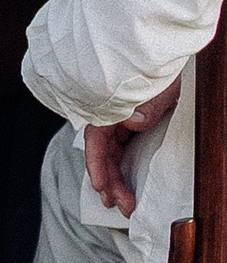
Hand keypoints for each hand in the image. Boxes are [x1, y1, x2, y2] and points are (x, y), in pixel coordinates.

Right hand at [83, 74, 182, 215]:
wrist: (166, 57)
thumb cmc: (157, 70)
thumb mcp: (156, 87)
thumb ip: (144, 105)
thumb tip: (131, 121)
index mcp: (109, 108)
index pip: (96, 141)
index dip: (97, 166)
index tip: (102, 188)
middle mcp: (112, 117)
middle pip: (104, 153)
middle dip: (110, 182)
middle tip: (121, 205)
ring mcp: (122, 121)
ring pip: (112, 154)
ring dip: (116, 179)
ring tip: (122, 203)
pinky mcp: (134, 124)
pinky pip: (122, 150)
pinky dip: (122, 168)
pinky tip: (125, 183)